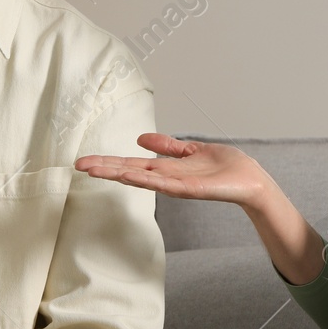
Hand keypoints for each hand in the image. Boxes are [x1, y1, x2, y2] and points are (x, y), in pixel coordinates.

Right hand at [74, 132, 270, 207]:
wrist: (250, 179)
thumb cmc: (225, 167)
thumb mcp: (190, 150)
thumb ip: (167, 146)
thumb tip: (141, 138)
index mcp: (165, 168)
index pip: (130, 163)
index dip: (108, 161)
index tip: (84, 161)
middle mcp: (166, 178)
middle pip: (129, 171)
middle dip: (104, 168)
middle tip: (78, 166)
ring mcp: (175, 185)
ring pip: (140, 178)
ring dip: (117, 173)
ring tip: (95, 169)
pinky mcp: (188, 190)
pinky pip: (162, 184)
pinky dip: (144, 179)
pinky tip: (127, 174)